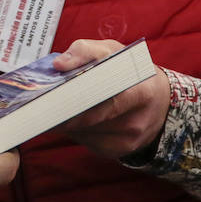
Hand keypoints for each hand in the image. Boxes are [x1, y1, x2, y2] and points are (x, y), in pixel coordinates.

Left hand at [53, 39, 170, 158]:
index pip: (104, 95)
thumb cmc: (129, 71)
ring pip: (85, 131)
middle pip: (90, 117)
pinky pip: (88, 141)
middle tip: (41, 104)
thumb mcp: (112, 51)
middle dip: (64, 111)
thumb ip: (85, 51)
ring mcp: (129, 139)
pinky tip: (71, 119)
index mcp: (141, 90)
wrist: (159, 102)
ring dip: (66, 121)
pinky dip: (75, 130)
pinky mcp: (119, 151)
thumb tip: (59, 64)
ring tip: (52, 107)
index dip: (76, 95)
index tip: (53, 94)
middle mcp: (137, 120)